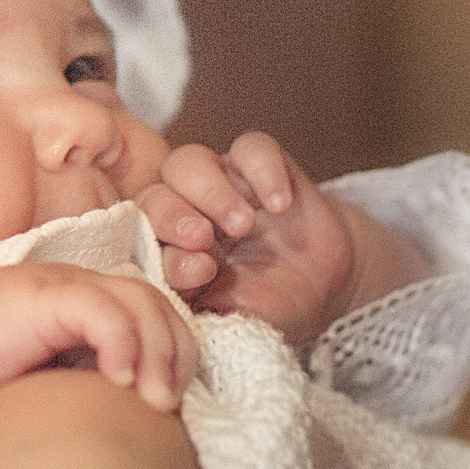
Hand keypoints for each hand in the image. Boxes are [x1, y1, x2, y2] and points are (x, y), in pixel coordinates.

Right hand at [0, 263, 194, 409]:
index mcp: (81, 307)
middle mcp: (78, 287)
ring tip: (155, 402)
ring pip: (142, 302)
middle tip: (168, 405)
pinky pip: (104, 310)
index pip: (153, 316)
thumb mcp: (43, 388)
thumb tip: (126, 443)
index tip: (166, 406)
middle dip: (176, 355)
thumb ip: (81, 394)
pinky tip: (117, 381)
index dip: (172, 355)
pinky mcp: (45, 296)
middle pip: (158, 305)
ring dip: (159, 353)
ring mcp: (63, 286)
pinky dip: (122, 343)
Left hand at [138, 132, 428, 346]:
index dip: (162, 253)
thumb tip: (172, 313)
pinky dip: (263, 169)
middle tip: (203, 238)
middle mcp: (185, 214)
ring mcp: (221, 186)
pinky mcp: (258, 166)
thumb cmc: (272, 307)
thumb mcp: (240, 321)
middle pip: (155, 196)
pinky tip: (280, 203)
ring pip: (189, 162)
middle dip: (172, 216)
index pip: (143, 244)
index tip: (197, 272)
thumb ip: (205, 315)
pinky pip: (250, 147)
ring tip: (243, 223)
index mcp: (168, 255)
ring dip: (210, 191)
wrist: (326, 284)